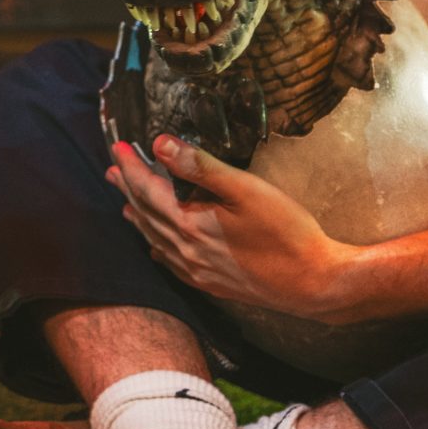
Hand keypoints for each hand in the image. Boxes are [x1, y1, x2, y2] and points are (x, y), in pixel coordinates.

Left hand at [108, 135, 361, 321]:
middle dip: (128, 189)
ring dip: (139, 216)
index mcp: (189, 224)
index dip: (131, 167)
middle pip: (146, 214)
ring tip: (126, 202)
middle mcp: (184, 250)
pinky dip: (157, 246)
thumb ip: (201, 167)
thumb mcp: (246, 189)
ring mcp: (195, 270)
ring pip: (155, 238)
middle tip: (114, 169)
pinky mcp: (210, 283)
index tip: (118, 147)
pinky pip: (170, 262)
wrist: (313, 284)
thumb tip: (160, 144)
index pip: (147, 190)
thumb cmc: (286, 232)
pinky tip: (156, 246)